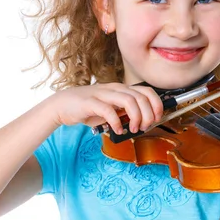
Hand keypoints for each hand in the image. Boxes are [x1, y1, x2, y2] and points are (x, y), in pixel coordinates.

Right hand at [49, 83, 163, 132]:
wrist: (62, 105)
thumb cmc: (89, 108)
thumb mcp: (112, 109)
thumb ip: (126, 113)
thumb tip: (143, 123)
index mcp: (122, 89)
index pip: (146, 91)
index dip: (156, 104)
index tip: (157, 118)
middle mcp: (114, 89)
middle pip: (141, 97)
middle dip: (148, 114)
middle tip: (144, 127)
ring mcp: (102, 94)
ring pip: (128, 100)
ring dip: (135, 117)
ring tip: (133, 129)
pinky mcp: (90, 102)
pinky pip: (108, 110)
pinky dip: (116, 122)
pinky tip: (116, 130)